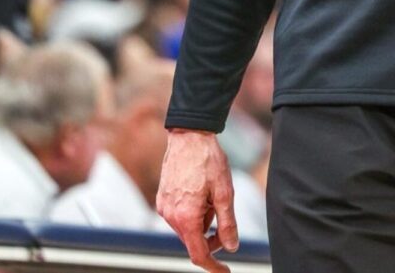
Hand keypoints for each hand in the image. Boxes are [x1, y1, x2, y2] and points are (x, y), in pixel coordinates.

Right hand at [156, 129, 238, 272]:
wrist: (189, 135)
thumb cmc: (208, 161)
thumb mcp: (224, 193)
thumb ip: (227, 223)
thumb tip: (231, 247)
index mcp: (186, 217)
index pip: (199, 254)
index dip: (213, 265)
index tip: (225, 271)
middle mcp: (170, 216)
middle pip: (194, 241)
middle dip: (212, 237)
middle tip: (225, 216)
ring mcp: (164, 208)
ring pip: (188, 228)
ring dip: (203, 221)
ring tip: (211, 195)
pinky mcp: (162, 199)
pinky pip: (180, 216)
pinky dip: (193, 212)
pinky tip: (201, 193)